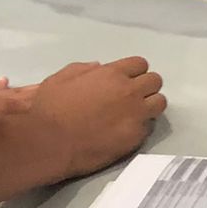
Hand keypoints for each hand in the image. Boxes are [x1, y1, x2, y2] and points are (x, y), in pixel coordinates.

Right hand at [31, 58, 166, 181]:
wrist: (47, 143)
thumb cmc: (48, 109)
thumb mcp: (61, 79)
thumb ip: (85, 70)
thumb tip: (99, 68)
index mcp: (112, 73)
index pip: (140, 64)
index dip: (132, 72)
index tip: (124, 81)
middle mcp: (129, 91)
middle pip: (154, 81)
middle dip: (144, 87)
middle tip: (130, 98)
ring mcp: (135, 114)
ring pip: (159, 102)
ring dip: (149, 105)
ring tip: (134, 114)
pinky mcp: (135, 137)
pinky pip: (148, 127)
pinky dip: (140, 127)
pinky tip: (125, 132)